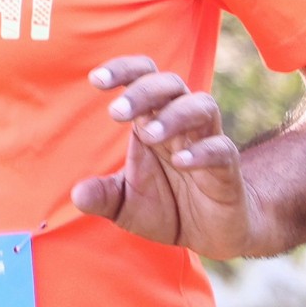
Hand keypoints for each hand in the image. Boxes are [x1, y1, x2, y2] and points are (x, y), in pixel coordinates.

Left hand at [71, 56, 257, 258]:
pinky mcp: (227, 169)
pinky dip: (201, 151)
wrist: (209, 236)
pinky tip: (181, 161)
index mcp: (152, 122)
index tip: (95, 80)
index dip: (123, 70)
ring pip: (201, 106)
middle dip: (143, 91)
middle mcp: (181, 124)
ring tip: (149, 135)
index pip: (143, 78)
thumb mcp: (125, 206)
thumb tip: (77, 194)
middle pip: (170, 84)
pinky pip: (221, 149)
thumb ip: (103, 197)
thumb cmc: (166, 208)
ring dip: (174, 115)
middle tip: (115, 112)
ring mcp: (207, 143)